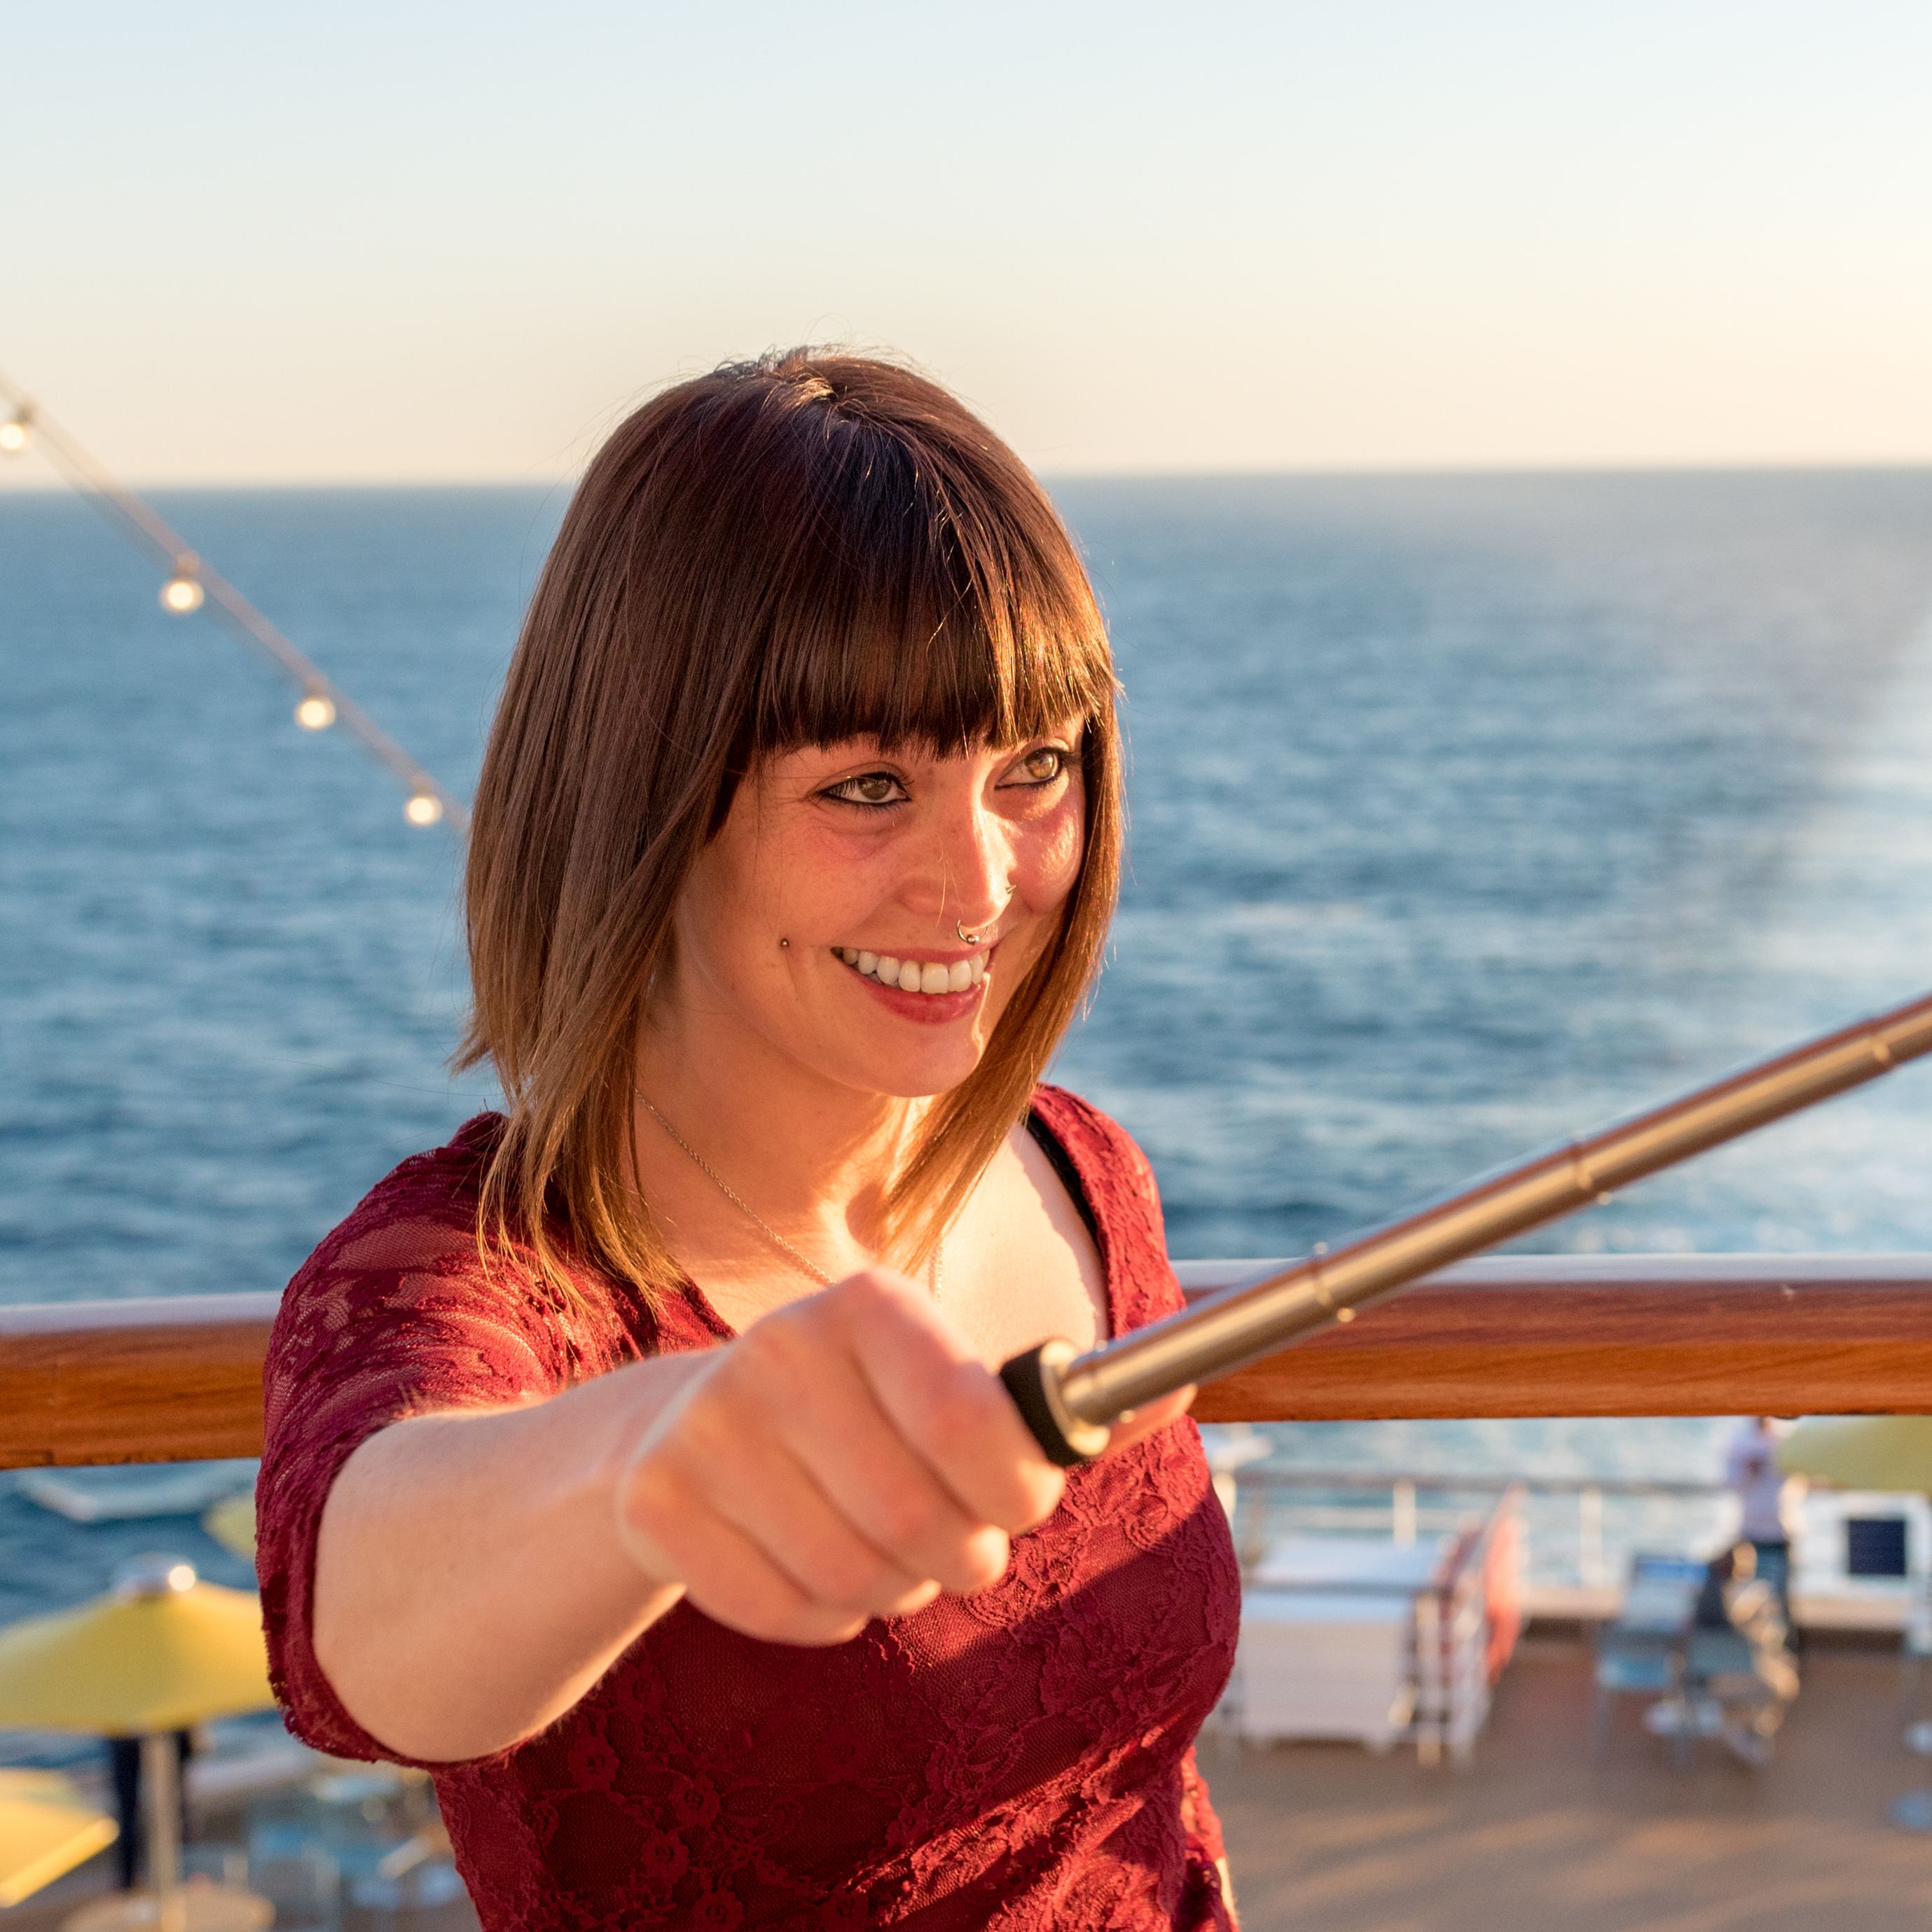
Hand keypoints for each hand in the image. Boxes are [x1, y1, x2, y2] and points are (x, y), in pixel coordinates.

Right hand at [612, 1269, 1187, 1642]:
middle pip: (923, 1523)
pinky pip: (790, 1614)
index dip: (1019, 1487)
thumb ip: (1068, 1400)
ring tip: (875, 1540)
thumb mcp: (956, 1383)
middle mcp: (779, 1348)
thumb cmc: (866, 1412)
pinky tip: (806, 1561)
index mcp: (867, 1303)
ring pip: (860, 1579)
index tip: (1022, 1498)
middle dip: (962, 1553)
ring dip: (894, 1586)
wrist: (689, 1427)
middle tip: (951, 1535)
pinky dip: (824, 1615)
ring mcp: (707, 1426)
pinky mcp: (658, 1503)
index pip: (972, 1421)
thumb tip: (1184, 1383)